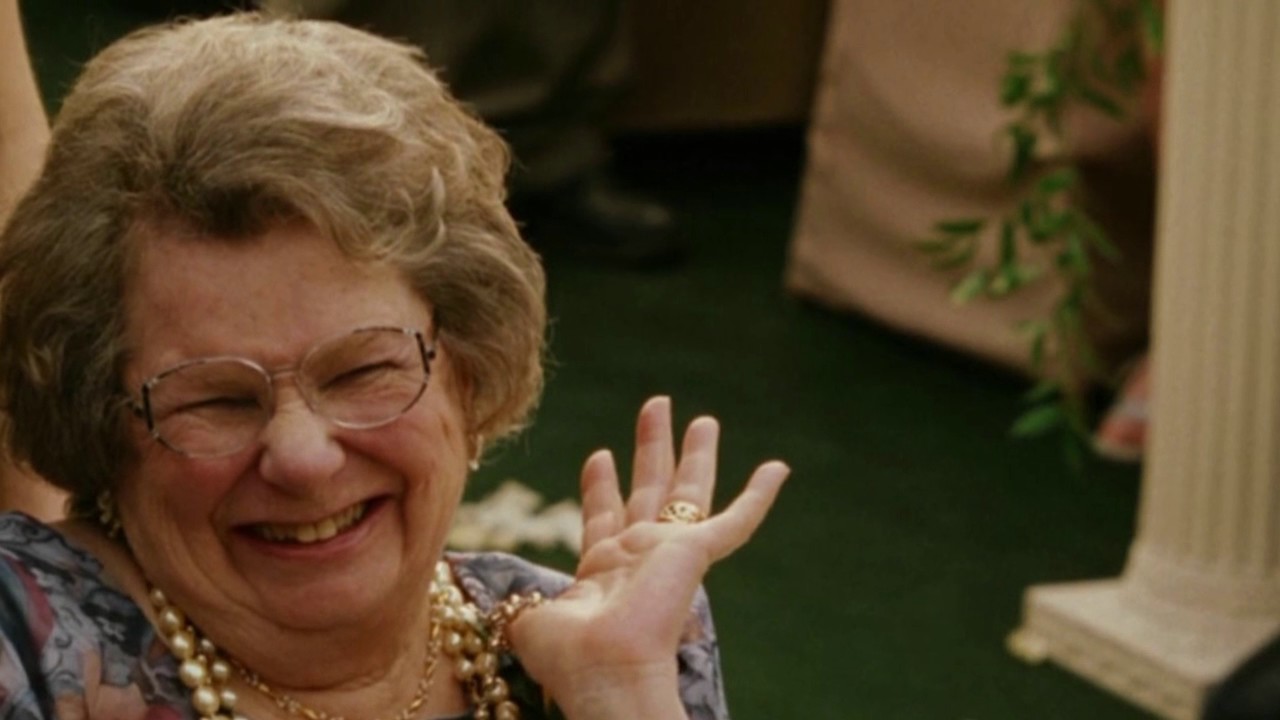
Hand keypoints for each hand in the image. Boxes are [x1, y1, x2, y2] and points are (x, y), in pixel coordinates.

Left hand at [507, 396, 788, 718]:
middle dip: (652, 449)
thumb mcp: (531, 620)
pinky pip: (736, 522)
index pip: (605, 518)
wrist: (604, 670)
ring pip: (689, 493)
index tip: (600, 455)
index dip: (601, 486)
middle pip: (650, 491)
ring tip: (702, 419)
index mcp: (603, 572)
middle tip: (657, 407)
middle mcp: (639, 558)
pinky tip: (778, 469)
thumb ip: (521, 600)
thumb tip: (504, 600)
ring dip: (696, 455)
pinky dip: (758, 497)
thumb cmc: (567, 656)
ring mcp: (670, 555)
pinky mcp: (696, 554)